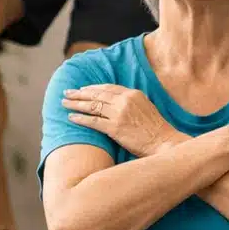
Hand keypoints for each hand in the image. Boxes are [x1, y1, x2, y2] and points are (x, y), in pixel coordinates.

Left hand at [62, 85, 181, 157]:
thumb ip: (131, 103)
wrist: (164, 142)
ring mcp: (119, 114)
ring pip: (92, 106)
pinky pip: (93, 121)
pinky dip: (80, 119)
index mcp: (133, 94)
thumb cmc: (156, 129)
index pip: (108, 87)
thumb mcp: (146, 108)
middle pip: (97, 94)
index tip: (82, 89)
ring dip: (76, 104)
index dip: (93, 88)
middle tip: (67, 93)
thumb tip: (116, 103)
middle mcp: (125, 100)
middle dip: (79, 93)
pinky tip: (71, 118)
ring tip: (64, 104)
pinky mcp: (115, 128)